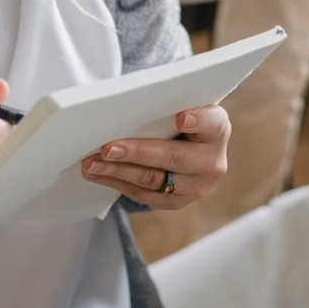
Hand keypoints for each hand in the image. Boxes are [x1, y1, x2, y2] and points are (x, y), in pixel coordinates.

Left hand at [79, 105, 228, 210]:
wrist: (189, 148)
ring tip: (91, 164)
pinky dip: (117, 182)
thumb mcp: (182, 106)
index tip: (181, 118)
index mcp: (217, 129)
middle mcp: (212, 161)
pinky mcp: (177, 202)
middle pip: (173, 157)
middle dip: (136, 152)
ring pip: (154, 179)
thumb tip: (124, 105)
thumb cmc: (178, 118)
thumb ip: (166, 105)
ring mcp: (196, 187)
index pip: (211, 122)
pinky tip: (97, 173)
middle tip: (107, 148)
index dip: (198, 120)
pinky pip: (143, 194)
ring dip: (117, 171)